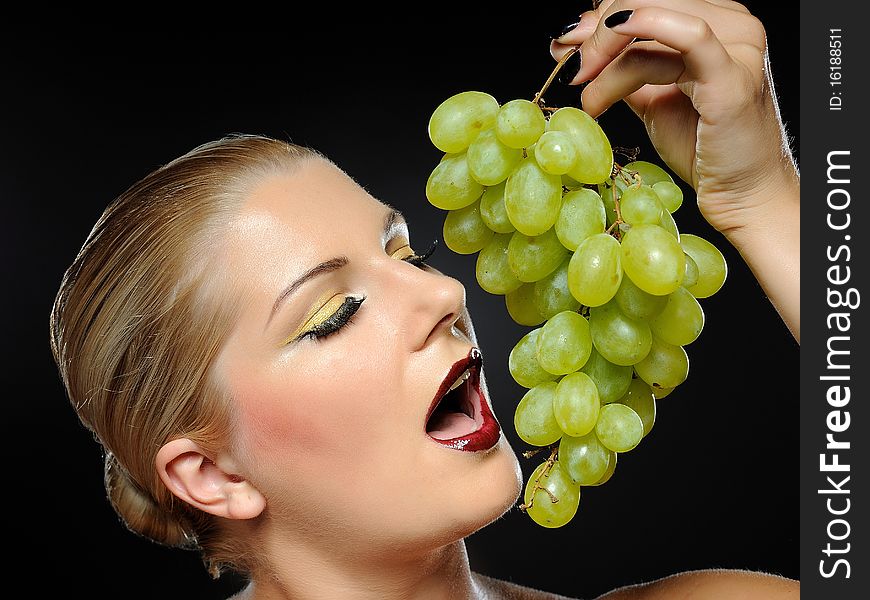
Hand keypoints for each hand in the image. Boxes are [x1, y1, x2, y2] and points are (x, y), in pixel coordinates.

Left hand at [550, 0, 799, 340]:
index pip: (646, 1)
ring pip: (651, 20)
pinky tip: (605, 54)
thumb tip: (577, 46)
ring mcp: (737, 45)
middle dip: (596, 35)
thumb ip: (624, 67)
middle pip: (645, 1)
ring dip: (605, 55)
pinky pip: (688, 35)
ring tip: (588, 95)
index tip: (563, 47)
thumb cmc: (702, 147)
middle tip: (572, 70)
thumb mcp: (652, 98)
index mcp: (716, 20)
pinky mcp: (733, 73)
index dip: (599, 20)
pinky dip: (643, 30)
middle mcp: (732, 23)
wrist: (741, 192)